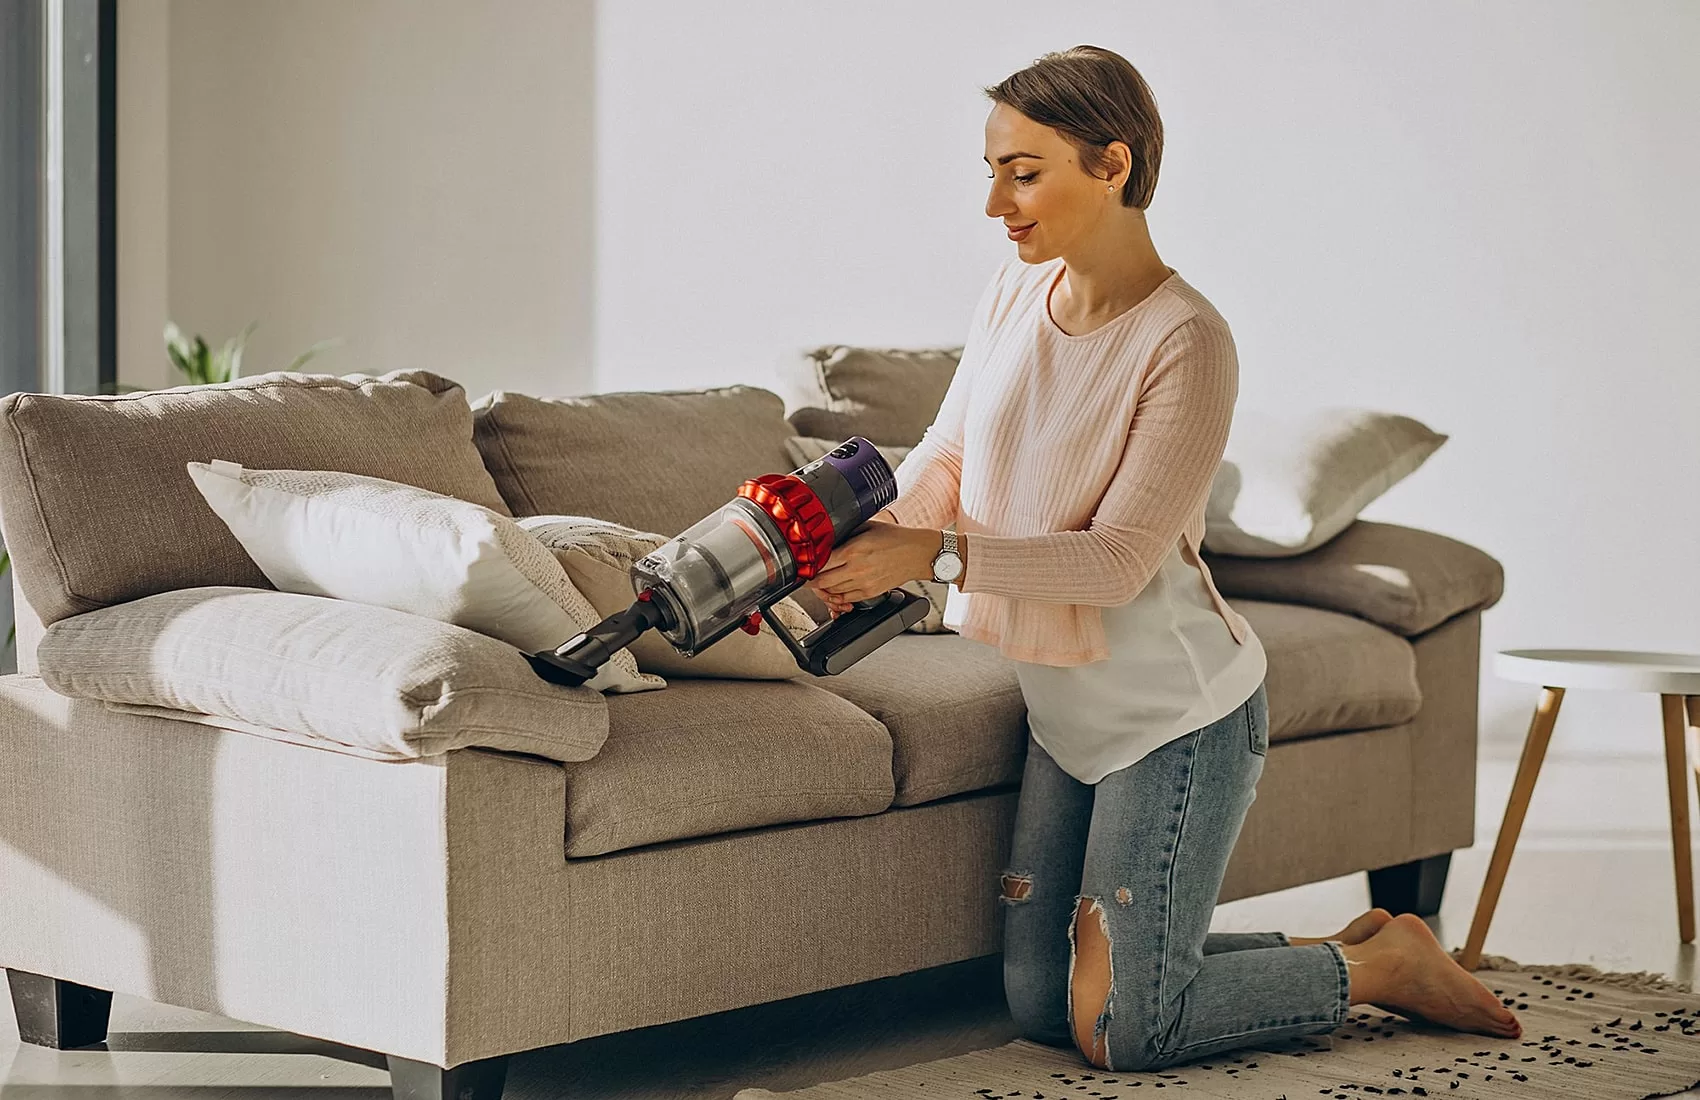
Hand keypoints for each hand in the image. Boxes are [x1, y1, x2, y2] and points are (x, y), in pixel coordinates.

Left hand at [806, 520, 936, 615]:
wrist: (918, 553)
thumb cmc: (895, 538)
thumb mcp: (867, 526)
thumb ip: (847, 532)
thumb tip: (828, 536)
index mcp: (853, 550)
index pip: (821, 563)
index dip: (808, 566)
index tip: (804, 565)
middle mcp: (857, 569)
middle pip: (822, 582)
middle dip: (810, 581)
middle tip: (806, 577)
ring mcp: (864, 583)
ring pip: (832, 593)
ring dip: (822, 590)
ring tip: (818, 584)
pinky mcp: (870, 593)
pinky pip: (846, 600)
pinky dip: (837, 598)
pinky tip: (834, 592)